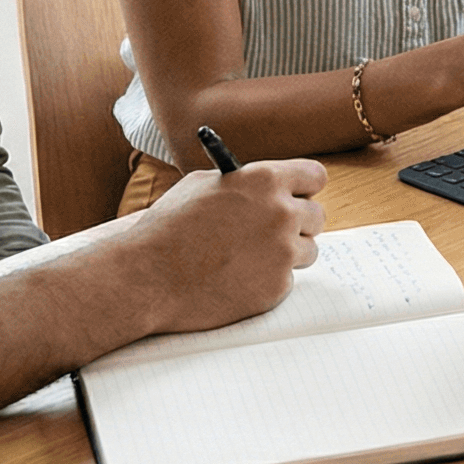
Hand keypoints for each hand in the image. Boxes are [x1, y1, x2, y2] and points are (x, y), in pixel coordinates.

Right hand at [128, 158, 328, 333]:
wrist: (145, 277)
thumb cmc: (166, 229)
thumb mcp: (201, 186)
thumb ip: (241, 183)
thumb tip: (265, 187)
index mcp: (265, 181)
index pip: (315, 176)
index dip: (305, 187)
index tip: (299, 195)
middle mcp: (282, 213)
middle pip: (317, 216)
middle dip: (299, 223)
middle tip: (276, 232)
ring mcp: (282, 252)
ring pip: (308, 250)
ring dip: (286, 254)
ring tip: (248, 259)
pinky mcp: (277, 287)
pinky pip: (286, 280)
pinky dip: (267, 281)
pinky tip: (235, 280)